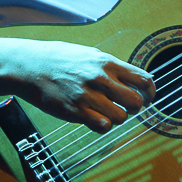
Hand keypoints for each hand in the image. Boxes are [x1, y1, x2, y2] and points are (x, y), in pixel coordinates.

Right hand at [14, 40, 154, 132]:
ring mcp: (89, 96)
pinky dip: (103, 126)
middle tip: (126, 107)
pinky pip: (104, 127)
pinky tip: (94, 118)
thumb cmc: (61, 60)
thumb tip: (135, 79)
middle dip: (136, 108)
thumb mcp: (90, 55)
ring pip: (122, 117)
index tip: (148, 98)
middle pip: (136, 102)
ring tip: (106, 112)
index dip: (151, 93)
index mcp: (107, 63)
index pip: (144, 80)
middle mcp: (101, 79)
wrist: (30, 66)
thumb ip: (112, 67)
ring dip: (117, 118)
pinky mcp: (77, 111)